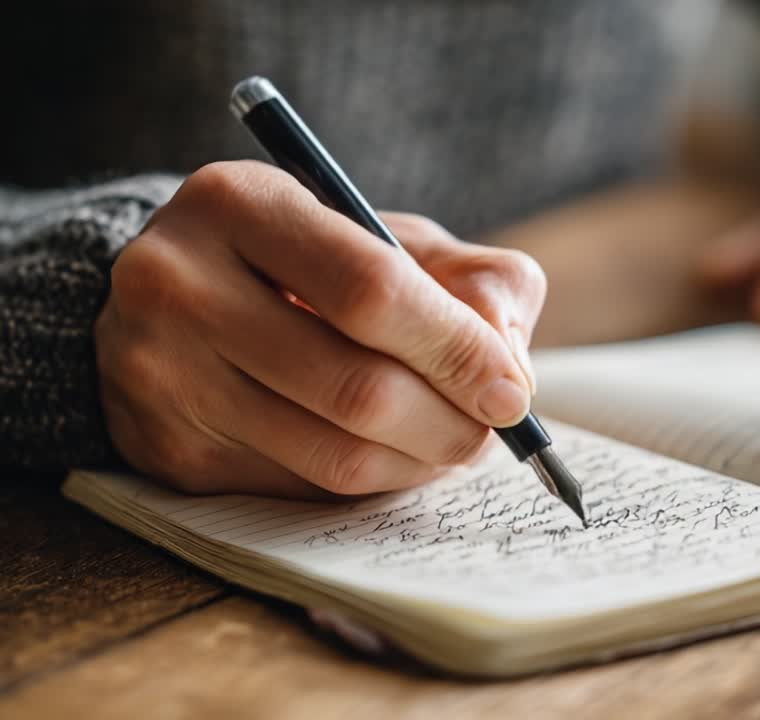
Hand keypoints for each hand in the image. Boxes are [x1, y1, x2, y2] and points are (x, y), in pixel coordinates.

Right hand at [96, 160, 545, 497]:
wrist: (181, 295)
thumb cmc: (314, 261)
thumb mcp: (392, 236)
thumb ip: (476, 283)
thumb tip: (510, 375)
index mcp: (239, 203)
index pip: (371, 290)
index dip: (457, 350)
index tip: (512, 392)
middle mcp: (179, 286)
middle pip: (355, 387)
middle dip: (451, 422)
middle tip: (493, 431)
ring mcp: (161, 374)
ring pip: (334, 454)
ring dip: (420, 462)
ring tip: (453, 443)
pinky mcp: (167, 450)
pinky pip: (304, 489)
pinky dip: (373, 481)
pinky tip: (394, 455)